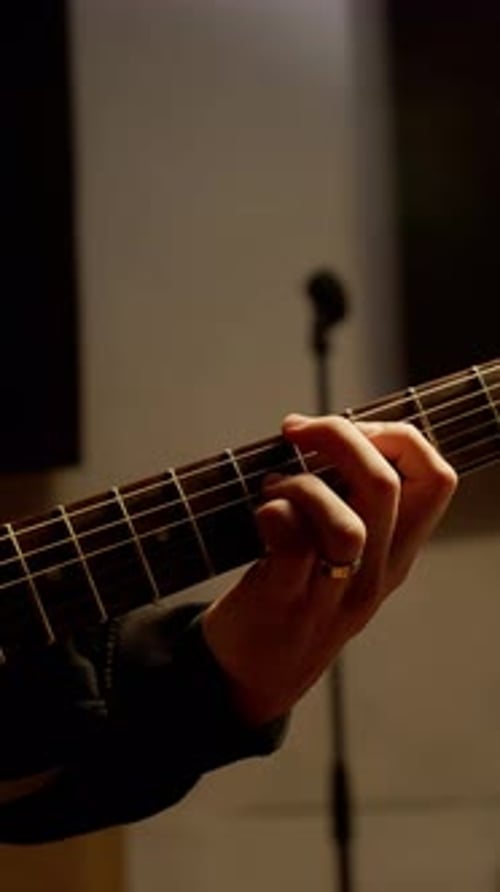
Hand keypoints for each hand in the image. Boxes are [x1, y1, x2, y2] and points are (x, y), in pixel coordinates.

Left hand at [201, 414, 456, 725]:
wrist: (254, 676)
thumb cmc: (295, 596)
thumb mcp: (344, 557)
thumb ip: (350, 503)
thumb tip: (324, 429)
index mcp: (396, 553)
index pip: (437, 480)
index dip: (400, 436)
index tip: (355, 428)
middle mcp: (375, 575)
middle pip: (386, 485)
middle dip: (340, 435)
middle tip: (297, 431)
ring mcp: (333, 595)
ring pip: (346, 523)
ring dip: (302, 485)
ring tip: (273, 487)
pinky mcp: (285, 604)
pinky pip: (291, 543)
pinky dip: (273, 510)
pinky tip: (260, 513)